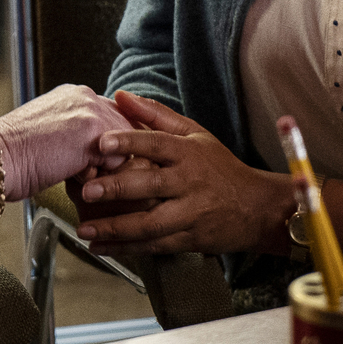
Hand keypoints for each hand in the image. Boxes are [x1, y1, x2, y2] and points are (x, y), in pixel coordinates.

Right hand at [0, 84, 132, 200]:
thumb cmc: (14, 156)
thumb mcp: (50, 133)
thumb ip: (75, 132)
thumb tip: (99, 152)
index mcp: (73, 94)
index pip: (112, 116)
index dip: (109, 144)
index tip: (94, 162)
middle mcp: (85, 96)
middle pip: (125, 130)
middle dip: (112, 156)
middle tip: (85, 171)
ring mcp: (90, 111)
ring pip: (124, 147)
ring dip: (105, 167)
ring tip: (76, 172)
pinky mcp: (92, 131)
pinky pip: (118, 162)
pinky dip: (100, 177)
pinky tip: (73, 175)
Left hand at [71, 91, 291, 256]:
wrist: (257, 208)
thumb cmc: (220, 166)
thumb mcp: (195, 134)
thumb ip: (155, 114)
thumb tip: (120, 95)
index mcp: (189, 153)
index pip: (157, 144)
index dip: (130, 142)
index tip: (102, 142)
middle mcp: (189, 183)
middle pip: (150, 185)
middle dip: (117, 189)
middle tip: (87, 190)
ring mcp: (190, 214)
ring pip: (150, 223)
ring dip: (115, 228)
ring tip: (85, 229)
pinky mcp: (189, 240)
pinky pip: (155, 245)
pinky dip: (127, 248)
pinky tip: (102, 247)